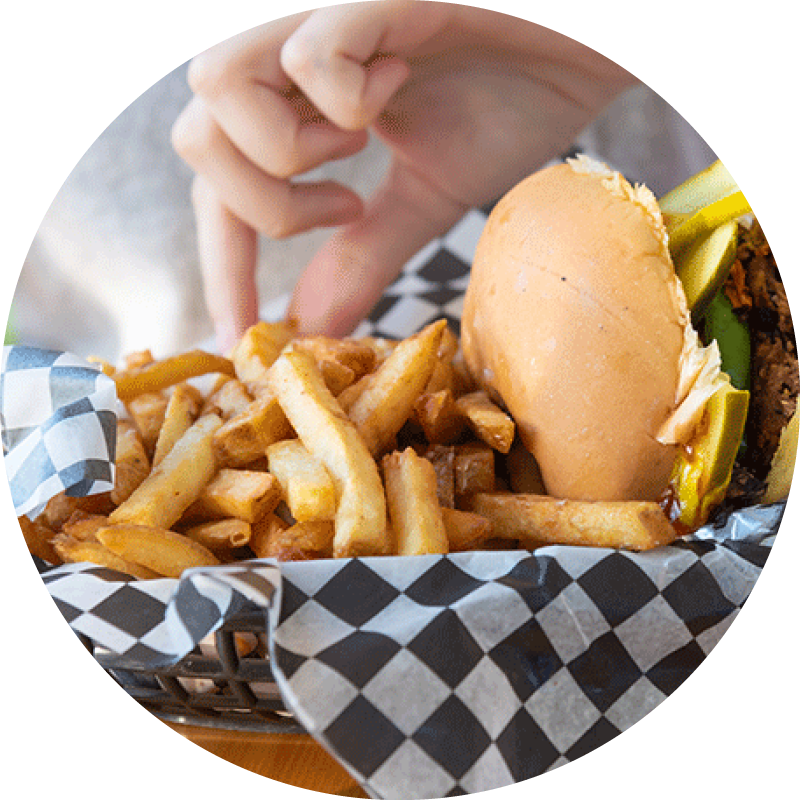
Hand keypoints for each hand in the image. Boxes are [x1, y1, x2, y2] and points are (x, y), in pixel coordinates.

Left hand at [172, 0, 634, 347]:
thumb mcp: (424, 198)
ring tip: (361, 147)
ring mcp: (321, 17)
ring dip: (287, 153)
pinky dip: (345, 99)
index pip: (223, 190)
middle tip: (343, 210)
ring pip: (215, 89)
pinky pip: (306, 57)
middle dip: (259, 208)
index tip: (241, 336)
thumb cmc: (513, 96)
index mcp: (303, 108)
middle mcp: (292, 59)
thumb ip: (362, 255)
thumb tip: (313, 328)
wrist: (593, 35)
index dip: (223, 267)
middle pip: (193, 141)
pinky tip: (400, 81)